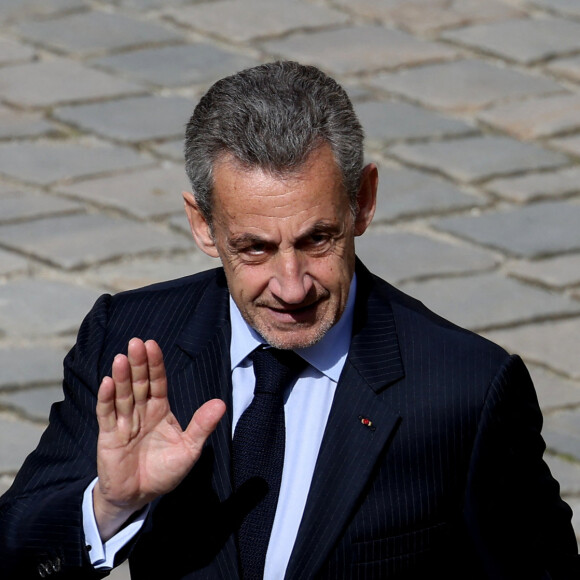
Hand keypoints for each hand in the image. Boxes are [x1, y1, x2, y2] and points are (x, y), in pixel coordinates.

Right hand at [94, 338, 225, 540]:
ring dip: (121, 377)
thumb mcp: (189, 449)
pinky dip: (106, 399)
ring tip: (121, 358)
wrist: (140, 496)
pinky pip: (107, 414)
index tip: (152, 344)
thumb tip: (221, 404)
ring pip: (123, 395)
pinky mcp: (109, 436)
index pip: (158, 382)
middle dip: (138, 363)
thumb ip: (202, 426)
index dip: (155, 364)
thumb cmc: (165, 471)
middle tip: (136, 342)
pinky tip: (107, 382)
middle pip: (139, 383)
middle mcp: (141, 411)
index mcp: (160, 409)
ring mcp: (124, 422)